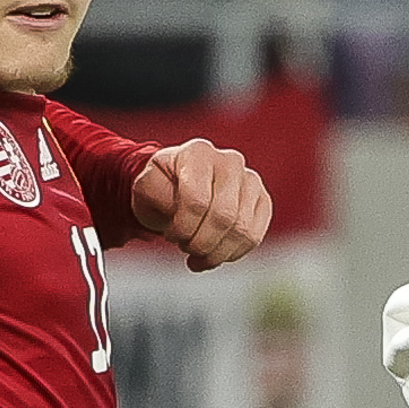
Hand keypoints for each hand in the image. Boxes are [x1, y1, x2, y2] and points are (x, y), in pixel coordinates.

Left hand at [130, 140, 271, 271]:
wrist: (178, 185)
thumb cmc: (162, 187)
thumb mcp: (145, 186)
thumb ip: (156, 192)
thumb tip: (176, 208)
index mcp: (198, 153)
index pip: (198, 201)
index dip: (183, 228)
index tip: (171, 235)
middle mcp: (230, 161)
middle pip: (224, 217)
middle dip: (200, 243)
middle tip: (185, 247)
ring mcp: (250, 180)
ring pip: (242, 230)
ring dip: (215, 252)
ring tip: (198, 254)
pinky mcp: (262, 200)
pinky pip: (254, 236)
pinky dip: (232, 253)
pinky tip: (214, 255)